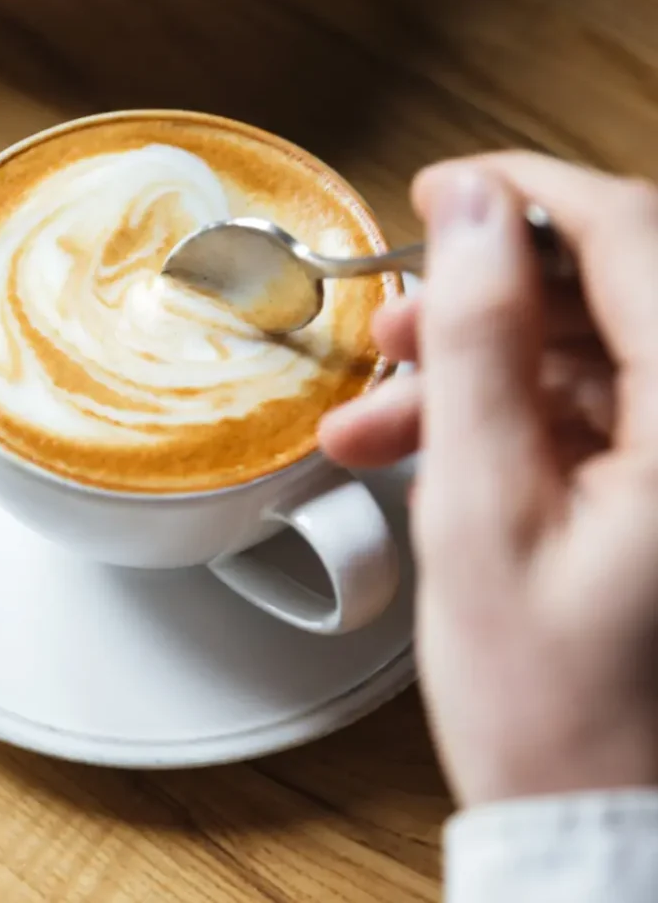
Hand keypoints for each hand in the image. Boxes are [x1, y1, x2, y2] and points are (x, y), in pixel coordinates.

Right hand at [320, 153, 657, 806]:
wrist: (601, 821)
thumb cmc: (554, 703)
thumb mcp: (483, 511)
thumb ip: (477, 346)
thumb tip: (469, 218)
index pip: (632, 234)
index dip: (524, 197)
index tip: (440, 195)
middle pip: (615, 285)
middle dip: (485, 296)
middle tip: (394, 325)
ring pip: (596, 348)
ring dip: (482, 364)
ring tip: (384, 411)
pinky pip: (597, 407)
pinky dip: (510, 414)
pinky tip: (428, 447)